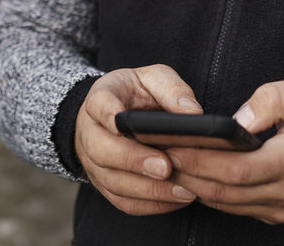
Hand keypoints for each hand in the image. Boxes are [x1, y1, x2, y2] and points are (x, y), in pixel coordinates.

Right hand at [75, 64, 203, 215]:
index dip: (107, 114)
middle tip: (165, 167)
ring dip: (148, 189)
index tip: (120, 122)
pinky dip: (151, 204)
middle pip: (101, 150)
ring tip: (183, 190)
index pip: (98, 104)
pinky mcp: (106, 185)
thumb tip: (193, 113)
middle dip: (133, 160)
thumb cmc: (136, 95)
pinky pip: (124, 202)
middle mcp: (91, 133)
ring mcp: (94, 162)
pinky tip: (178, 199)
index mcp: (100, 98)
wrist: (114, 115)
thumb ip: (171, 89)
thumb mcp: (152, 78)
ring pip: (113, 181)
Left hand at [166, 76, 283, 224]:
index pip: (234, 169)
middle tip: (155, 155)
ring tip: (165, 164)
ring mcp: (282, 210)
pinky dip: (212, 194)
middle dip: (186, 173)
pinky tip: (192, 176)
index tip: (169, 146)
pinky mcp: (279, 215)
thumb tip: (236, 120)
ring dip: (194, 186)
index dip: (199, 160)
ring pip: (227, 204)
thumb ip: (271, 99)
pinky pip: (238, 208)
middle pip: (224, 191)